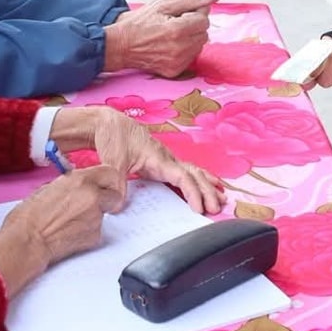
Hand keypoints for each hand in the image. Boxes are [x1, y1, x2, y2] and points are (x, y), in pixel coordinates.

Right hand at [0, 165, 126, 292]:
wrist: (26, 241)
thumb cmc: (28, 218)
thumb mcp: (48, 189)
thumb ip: (70, 185)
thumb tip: (78, 187)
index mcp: (80, 180)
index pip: (110, 173)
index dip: (108, 181)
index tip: (105, 186)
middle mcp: (92, 195)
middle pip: (115, 194)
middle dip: (107, 200)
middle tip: (94, 205)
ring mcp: (96, 216)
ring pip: (105, 214)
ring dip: (94, 217)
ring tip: (71, 222)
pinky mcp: (96, 235)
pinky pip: (98, 230)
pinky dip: (88, 232)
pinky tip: (71, 233)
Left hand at [55, 106, 225, 213]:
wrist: (109, 122)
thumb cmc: (114, 137)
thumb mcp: (112, 160)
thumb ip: (117, 183)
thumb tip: (118, 206)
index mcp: (159, 158)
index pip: (183, 177)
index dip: (193, 192)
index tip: (199, 208)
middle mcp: (167, 158)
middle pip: (195, 175)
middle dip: (208, 191)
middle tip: (216, 208)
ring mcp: (167, 159)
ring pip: (194, 172)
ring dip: (208, 185)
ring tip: (222, 198)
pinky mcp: (162, 162)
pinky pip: (187, 171)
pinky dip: (200, 179)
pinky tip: (208, 184)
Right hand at [104, 0, 214, 76]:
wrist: (121, 46)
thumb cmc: (140, 23)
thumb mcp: (162, 4)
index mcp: (176, 30)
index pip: (203, 19)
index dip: (194, 13)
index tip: (181, 13)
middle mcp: (179, 49)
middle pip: (204, 32)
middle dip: (194, 25)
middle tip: (176, 22)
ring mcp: (177, 62)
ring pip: (199, 45)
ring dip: (191, 37)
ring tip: (172, 34)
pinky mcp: (175, 71)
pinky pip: (191, 57)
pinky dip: (186, 50)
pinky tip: (171, 45)